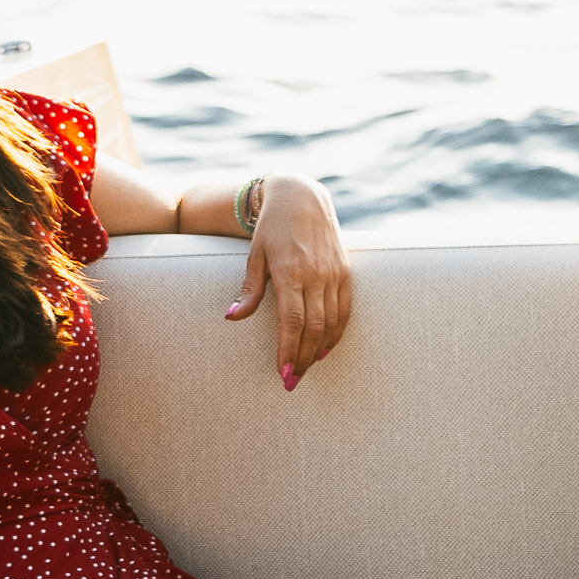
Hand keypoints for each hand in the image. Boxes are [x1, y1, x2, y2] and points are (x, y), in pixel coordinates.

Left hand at [225, 175, 353, 387]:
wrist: (303, 197)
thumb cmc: (272, 227)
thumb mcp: (255, 255)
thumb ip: (249, 290)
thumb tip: (232, 317)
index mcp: (290, 271)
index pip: (292, 321)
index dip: (288, 349)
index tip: (282, 372)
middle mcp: (316, 274)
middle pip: (313, 327)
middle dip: (302, 359)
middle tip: (292, 381)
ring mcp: (334, 273)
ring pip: (331, 322)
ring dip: (319, 350)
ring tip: (306, 369)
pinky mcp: (346, 272)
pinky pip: (345, 309)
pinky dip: (337, 332)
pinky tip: (325, 348)